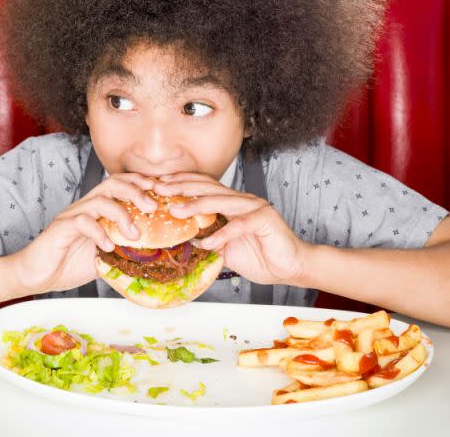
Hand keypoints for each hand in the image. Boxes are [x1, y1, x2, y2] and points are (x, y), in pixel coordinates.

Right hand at [8, 173, 157, 294]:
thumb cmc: (68, 263)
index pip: (121, 185)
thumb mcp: (104, 257)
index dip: (141, 184)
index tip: (161, 191)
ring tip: (134, 234)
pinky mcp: (62, 228)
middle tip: (152, 207)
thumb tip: (152, 255)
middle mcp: (86, 207)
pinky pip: (83, 222)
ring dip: (122, 214)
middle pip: (113, 184)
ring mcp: (73, 216)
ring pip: (100, 200)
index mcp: (97, 210)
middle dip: (136, 192)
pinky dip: (99, 233)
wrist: (36, 274)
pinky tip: (108, 247)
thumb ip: (123, 250)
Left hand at [153, 173, 307, 285]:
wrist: (291, 267)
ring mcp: (254, 207)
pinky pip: (238, 225)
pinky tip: (206, 243)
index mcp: (232, 203)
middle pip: (207, 188)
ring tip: (175, 211)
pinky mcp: (264, 220)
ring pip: (220, 201)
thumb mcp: (226, 249)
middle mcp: (241, 200)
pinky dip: (221, 235)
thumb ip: (209, 240)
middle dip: (181, 187)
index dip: (181, 183)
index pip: (203, 186)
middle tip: (159, 189)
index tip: (159, 185)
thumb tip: (187, 240)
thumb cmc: (261, 256)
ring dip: (196, 205)